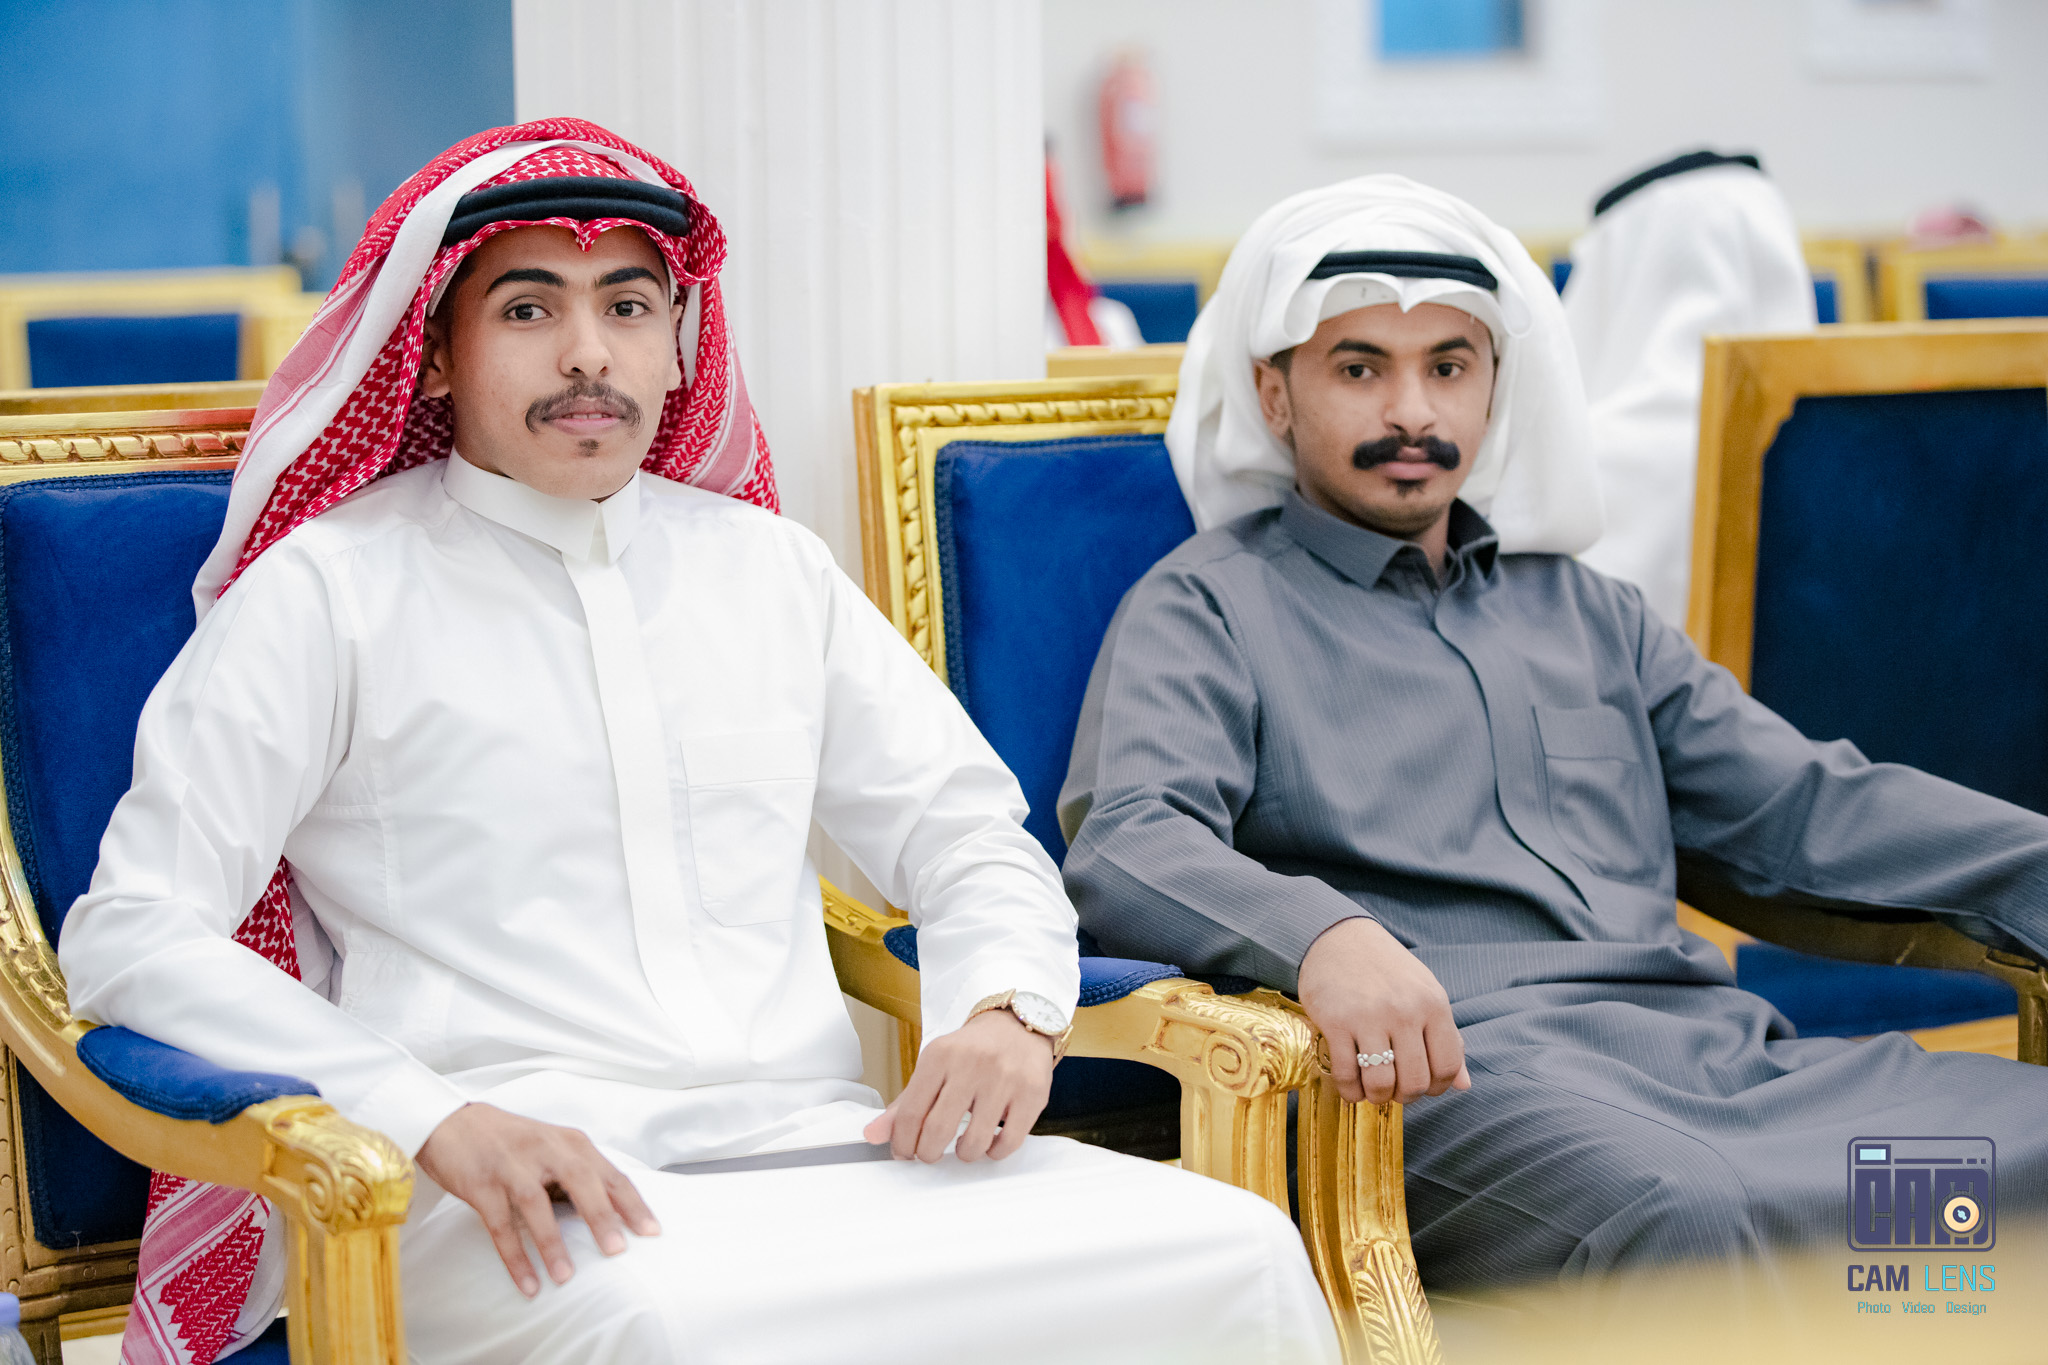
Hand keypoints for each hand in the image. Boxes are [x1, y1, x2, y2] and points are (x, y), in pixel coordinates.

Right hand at [415, 1103, 660, 1297]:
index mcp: (569, 1142)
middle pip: (579, 1180)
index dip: (632, 1203)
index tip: (652, 1232)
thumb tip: (614, 1215)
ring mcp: (511, 1165)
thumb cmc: (512, 1141)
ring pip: (536, 1203)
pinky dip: (515, 1256)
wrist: (453, 1123)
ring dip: (552, 1242)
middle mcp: (544, 1148)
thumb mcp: (553, 1147)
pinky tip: (528, 1283)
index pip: (609, 1174)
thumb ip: (580, 1174)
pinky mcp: (481, 1184)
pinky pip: (499, 1224)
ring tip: (567, 1276)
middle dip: (601, 1216)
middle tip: (618, 1251)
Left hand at [862, 1007, 1054, 1162]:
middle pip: (938, 1130)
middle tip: (928, 1154)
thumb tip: (873, 1135)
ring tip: (962, 1146)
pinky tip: (989, 1142)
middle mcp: (972, 1064)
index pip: (911, 1112)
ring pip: (975, 1142)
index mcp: (940, 1055)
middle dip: (927, 1153)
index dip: (902, 1142)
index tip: (904, 1152)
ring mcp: (1004, 1079)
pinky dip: (994, 1152)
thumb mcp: (934, 1066)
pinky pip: (1008, 1142)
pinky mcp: (1032, 1093)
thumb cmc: (972, 1051)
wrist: (1019, 1025)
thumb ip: (905, 1103)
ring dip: (964, 1154)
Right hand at [1298, 916, 1470, 1105]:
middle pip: (1415, 1081)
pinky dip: (1350, 1091)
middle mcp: (1404, 1011)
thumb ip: (1447, 1038)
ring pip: (1381, 1083)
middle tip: (1396, 1092)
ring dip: (1378, 1097)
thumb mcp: (1425, 994)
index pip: (1447, 1065)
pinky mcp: (1335, 1022)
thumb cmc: (1387, 969)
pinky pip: (1346, 1073)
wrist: (1338, 937)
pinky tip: (1351, 1087)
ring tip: (1374, 1091)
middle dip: (1407, 1096)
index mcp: (1433, 1004)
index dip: (1438, 1087)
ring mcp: (1368, 1017)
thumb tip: (1463, 1085)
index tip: (1425, 1087)